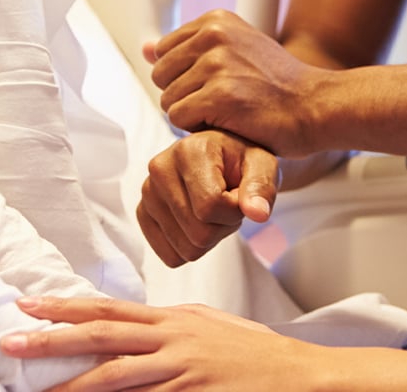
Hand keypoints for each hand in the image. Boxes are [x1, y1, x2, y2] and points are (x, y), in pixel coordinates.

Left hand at [2, 296, 318, 391]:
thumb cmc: (253, 354)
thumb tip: (135, 323)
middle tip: (11, 341)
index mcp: (173, 320)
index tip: (27, 304)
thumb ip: (169, 325)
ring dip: (72, 384)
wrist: (297, 375)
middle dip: (53, 339)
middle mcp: (172, 340)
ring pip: (116, 377)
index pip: (109, 309)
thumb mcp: (208, 325)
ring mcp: (182, 372)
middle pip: (102, 337)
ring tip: (37, 390)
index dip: (66, 306)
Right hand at [136, 129, 276, 266]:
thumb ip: (262, 187)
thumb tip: (257, 213)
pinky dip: (190, 246)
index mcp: (188, 150)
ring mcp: (148, 193)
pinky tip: (197, 220)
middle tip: (227, 204)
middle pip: (199, 233)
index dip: (234, 212)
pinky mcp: (143, 213)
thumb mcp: (263, 166)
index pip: (210, 207)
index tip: (239, 195)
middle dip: (223, 226)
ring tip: (212, 209)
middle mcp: (160, 168)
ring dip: (209, 237)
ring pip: (186, 249)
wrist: (223, 158)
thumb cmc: (243, 161)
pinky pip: (170, 256)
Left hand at [145, 10, 327, 155]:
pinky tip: (228, 122)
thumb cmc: (279, 85)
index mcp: (215, 21)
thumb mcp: (235, 51)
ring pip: (168, 100)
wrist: (315, 106)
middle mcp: (214, 35)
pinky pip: (179, 119)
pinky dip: (199, 128)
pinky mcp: (219, 94)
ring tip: (227, 111)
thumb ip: (188, 48)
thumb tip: (146, 47)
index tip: (216, 83)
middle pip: (161, 76)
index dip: (185, 76)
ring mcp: (216, 63)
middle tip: (221, 101)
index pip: (164, 52)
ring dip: (193, 114)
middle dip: (184, 95)